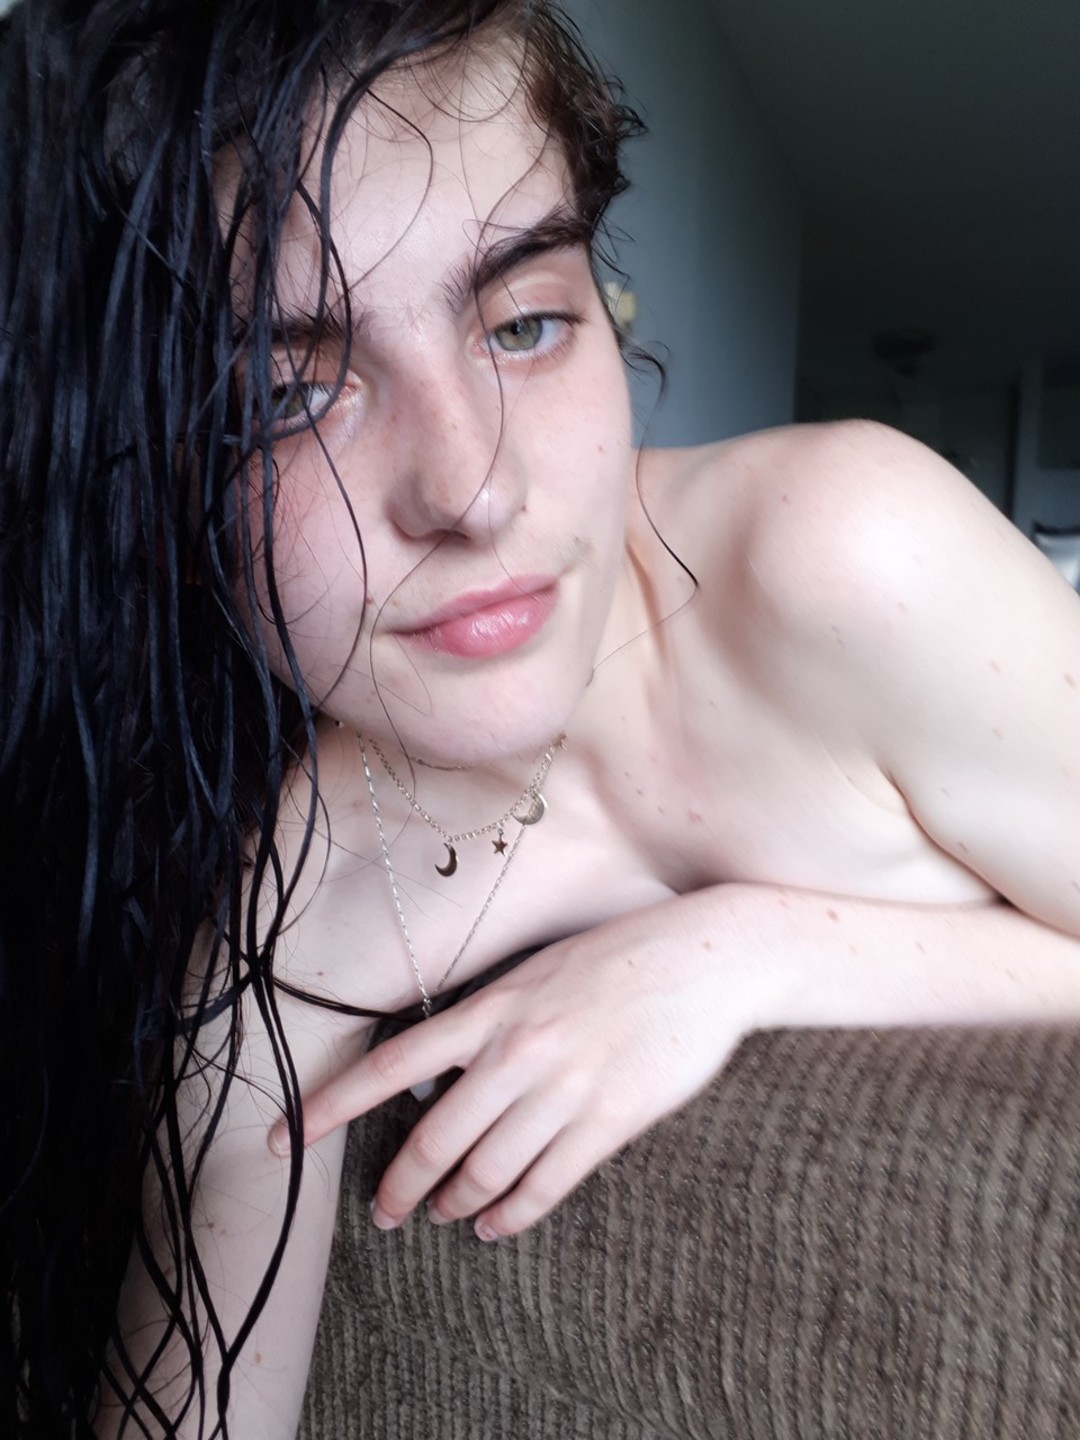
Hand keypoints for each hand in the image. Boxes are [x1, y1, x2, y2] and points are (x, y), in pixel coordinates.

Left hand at [281, 892, 750, 1239]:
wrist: (707, 957)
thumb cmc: (619, 958)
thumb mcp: (538, 974)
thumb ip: (489, 1022)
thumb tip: (439, 1078)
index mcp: (492, 1007)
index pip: (389, 1066)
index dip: (328, 1108)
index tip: (283, 1140)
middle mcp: (517, 1050)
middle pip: (432, 1139)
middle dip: (398, 1186)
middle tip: (385, 1212)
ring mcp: (564, 1088)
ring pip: (483, 1171)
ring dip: (452, 1204)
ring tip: (441, 1216)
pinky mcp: (609, 1121)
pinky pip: (543, 1186)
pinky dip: (508, 1216)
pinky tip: (493, 1226)